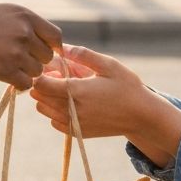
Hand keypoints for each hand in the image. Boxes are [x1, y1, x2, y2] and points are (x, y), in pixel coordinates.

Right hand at [0, 2, 59, 89]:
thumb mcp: (3, 12)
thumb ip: (25, 24)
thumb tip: (46, 43)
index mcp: (26, 15)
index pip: (55, 36)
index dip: (50, 47)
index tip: (39, 52)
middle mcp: (25, 32)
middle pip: (47, 57)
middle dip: (35, 61)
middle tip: (17, 61)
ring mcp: (16, 51)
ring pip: (37, 72)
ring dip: (25, 73)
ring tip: (7, 66)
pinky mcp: (5, 69)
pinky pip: (25, 84)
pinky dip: (17, 84)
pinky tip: (3, 76)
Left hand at [31, 44, 149, 137]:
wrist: (141, 116)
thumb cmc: (126, 86)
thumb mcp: (109, 65)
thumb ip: (83, 55)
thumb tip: (61, 47)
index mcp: (77, 91)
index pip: (41, 84)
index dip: (40, 73)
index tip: (50, 67)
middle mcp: (72, 110)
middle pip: (39, 97)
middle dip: (42, 83)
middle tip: (58, 74)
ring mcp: (74, 124)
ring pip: (43, 110)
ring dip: (46, 98)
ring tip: (64, 88)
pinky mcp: (78, 133)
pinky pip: (54, 122)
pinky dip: (55, 112)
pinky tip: (71, 103)